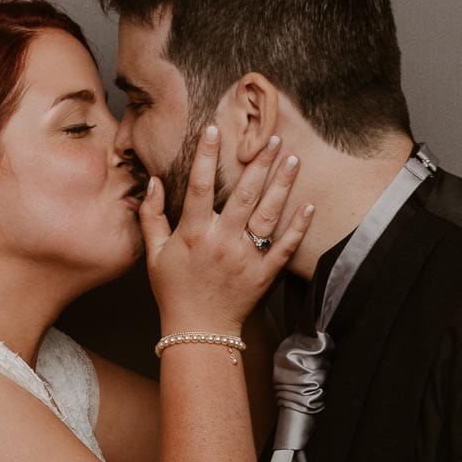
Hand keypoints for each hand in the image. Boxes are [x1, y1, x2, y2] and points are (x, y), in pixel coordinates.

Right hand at [139, 125, 312, 333]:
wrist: (199, 332)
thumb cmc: (174, 291)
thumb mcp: (155, 254)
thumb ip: (152, 216)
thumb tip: (153, 182)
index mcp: (194, 234)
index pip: (199, 186)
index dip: (206, 155)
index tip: (214, 129)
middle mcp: (222, 242)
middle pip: (243, 195)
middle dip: (259, 163)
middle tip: (272, 137)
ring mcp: (245, 258)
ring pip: (267, 215)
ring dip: (281, 186)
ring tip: (293, 160)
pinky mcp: (264, 274)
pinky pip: (284, 247)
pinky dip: (297, 227)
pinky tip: (309, 205)